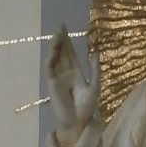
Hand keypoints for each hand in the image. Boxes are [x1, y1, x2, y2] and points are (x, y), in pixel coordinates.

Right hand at [46, 26, 100, 146]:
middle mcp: (65, 73)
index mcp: (75, 73)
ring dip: (55, 46)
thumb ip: (95, 68)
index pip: (70, 54)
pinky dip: (51, 57)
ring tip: (57, 34)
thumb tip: (96, 50)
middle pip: (62, 53)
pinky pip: (50, 67)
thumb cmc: (87, 107)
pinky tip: (54, 49)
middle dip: (61, 39)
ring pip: (55, 58)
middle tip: (60, 25)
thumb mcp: (95, 84)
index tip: (65, 28)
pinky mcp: (52, 83)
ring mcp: (57, 78)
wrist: (78, 121)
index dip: (68, 41)